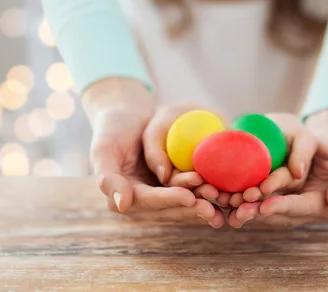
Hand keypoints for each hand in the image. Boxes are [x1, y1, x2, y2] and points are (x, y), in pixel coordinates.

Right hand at [82, 78, 223, 227]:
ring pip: (183, 201)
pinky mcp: (172, 185)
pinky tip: (224, 193)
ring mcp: (158, 193)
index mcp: (123, 197)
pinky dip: (205, 191)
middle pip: (170, 207)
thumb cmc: (111, 130)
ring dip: (203, 203)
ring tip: (223, 201)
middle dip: (191, 208)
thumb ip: (108, 178)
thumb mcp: (103, 150)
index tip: (189, 197)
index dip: (169, 200)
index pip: (149, 200)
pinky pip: (191, 189)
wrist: (126, 118)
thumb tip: (122, 206)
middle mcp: (142, 200)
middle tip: (213, 208)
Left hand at [228, 109, 327, 227]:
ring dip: (246, 205)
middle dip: (257, 210)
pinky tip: (225, 191)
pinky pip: (258, 191)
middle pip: (278, 210)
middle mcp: (303, 204)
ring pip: (264, 203)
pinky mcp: (277, 187)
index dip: (283, 206)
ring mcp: (288, 196)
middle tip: (238, 210)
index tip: (265, 206)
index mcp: (323, 203)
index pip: (301, 206)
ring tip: (226, 203)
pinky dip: (243, 192)